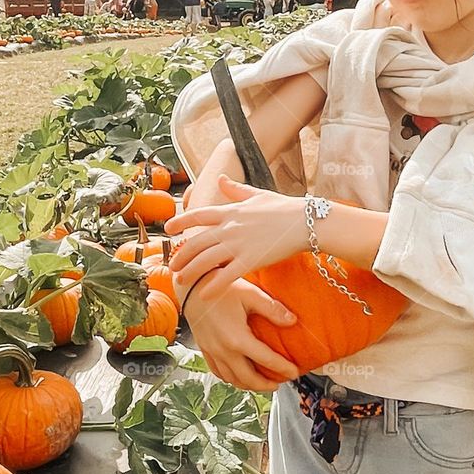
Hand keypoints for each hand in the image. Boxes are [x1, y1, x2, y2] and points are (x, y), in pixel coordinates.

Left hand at [163, 175, 307, 297]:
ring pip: (205, 260)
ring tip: (182, 280)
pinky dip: (212, 286)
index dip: (180, 222)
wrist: (305, 221)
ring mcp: (238, 244)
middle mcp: (229, 227)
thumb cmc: (285, 208)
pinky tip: (204, 295)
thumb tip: (221, 178)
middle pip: (196, 242)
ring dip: (190, 272)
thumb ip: (236, 190)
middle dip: (181, 255)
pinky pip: (225, 276)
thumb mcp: (257, 194)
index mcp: (230, 210)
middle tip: (173, 266)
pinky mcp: (250, 260)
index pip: (198, 215)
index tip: (168, 229)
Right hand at [181, 272, 300, 390]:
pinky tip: (239, 375)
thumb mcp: (250, 293)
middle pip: (248, 378)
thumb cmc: (221, 287)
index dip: (283, 368)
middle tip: (280, 383)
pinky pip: (218, 372)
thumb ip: (272, 309)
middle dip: (266, 385)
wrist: (191, 286)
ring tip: (262, 383)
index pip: (266, 360)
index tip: (295, 372)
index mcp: (238, 338)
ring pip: (232, 379)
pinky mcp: (205, 349)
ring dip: (249, 385)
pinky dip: (231, 378)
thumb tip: (292, 321)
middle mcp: (224, 350)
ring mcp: (212, 351)